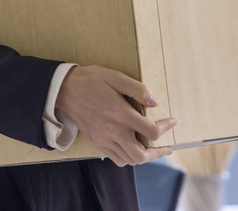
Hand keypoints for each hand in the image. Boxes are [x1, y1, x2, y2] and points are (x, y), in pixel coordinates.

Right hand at [55, 65, 177, 166]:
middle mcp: (114, 132)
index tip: (171, 121)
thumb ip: (137, 89)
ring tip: (152, 149)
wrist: (66, 90)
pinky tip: (132, 148)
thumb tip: (154, 102)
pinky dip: (128, 158)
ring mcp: (105, 140)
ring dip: (143, 156)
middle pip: (141, 155)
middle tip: (166, 147)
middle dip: (157, 153)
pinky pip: (116, 159)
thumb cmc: (92, 81)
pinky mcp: (98, 143)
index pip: (151, 131)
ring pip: (129, 160)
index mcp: (122, 115)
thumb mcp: (116, 77)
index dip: (165, 128)